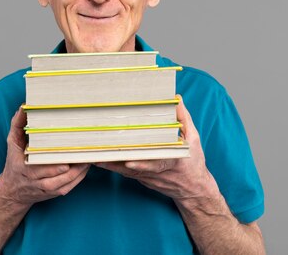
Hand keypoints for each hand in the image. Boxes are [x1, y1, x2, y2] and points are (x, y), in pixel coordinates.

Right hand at [0, 106, 89, 207]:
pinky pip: (68, 187)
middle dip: (71, 168)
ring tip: (87, 159)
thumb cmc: (14, 163)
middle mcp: (35, 181)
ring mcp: (46, 189)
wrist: (13, 190)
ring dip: (78, 172)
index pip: (39, 169)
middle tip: (83, 155)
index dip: (53, 166)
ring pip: (64, 182)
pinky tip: (85, 167)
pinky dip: (78, 178)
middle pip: (56, 177)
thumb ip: (17, 125)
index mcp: (24, 169)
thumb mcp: (12, 143)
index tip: (65, 160)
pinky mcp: (54, 193)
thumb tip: (23, 108)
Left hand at [95, 95, 217, 200]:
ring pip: (126, 171)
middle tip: (101, 153)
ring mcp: (147, 176)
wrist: (193, 190)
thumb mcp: (193, 139)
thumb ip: (183, 118)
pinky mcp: (140, 178)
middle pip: (134, 167)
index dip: (143, 163)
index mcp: (172, 160)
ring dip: (110, 164)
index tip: (129, 161)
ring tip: (93, 155)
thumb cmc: (193, 162)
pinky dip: (112, 166)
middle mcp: (157, 171)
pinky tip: (98, 159)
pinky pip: (124, 172)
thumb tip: (176, 98)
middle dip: (117, 162)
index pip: (157, 163)